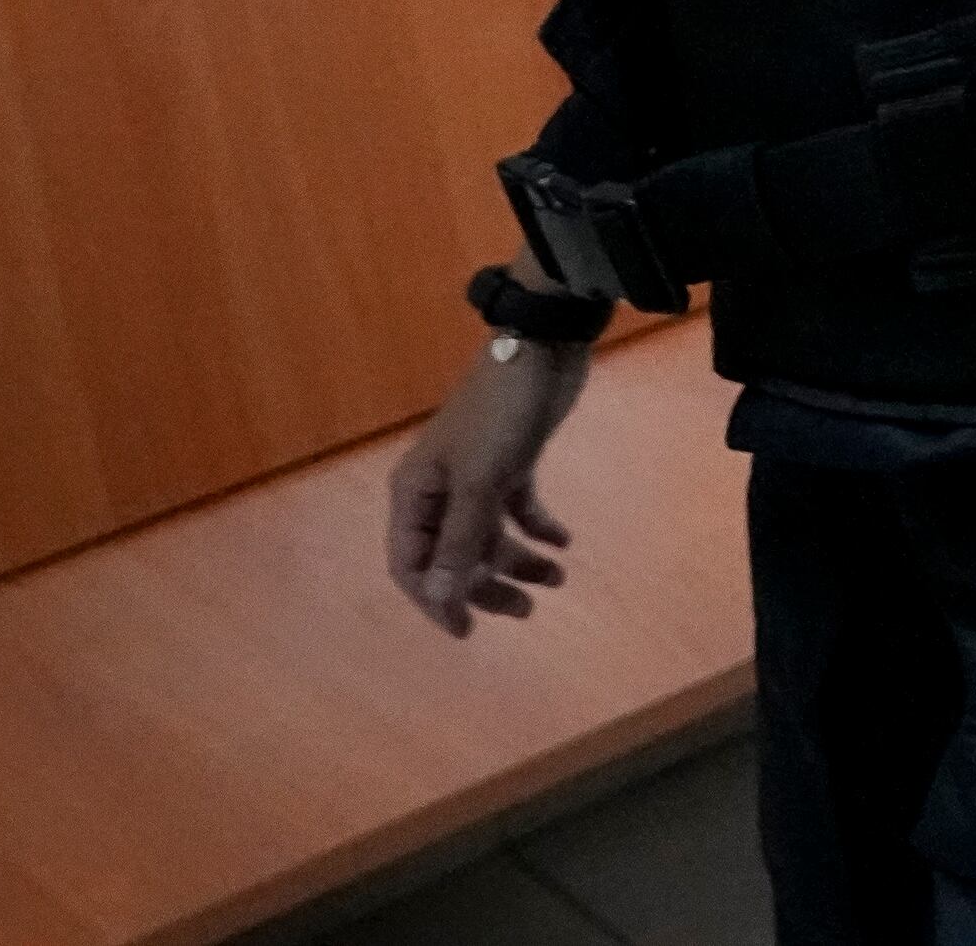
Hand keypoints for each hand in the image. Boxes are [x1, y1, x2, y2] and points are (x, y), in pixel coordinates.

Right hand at [383, 334, 588, 633]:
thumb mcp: (481, 481)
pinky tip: (564, 541)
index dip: (436, 599)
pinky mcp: (512, 460)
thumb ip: (461, 539)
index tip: (468, 629)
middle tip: (527, 610)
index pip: (412, 564)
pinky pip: (518, 508)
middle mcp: (439, 489)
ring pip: (488, 535)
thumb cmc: (502, 413)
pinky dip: (538, 526)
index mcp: (415, 493)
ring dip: (518, 560)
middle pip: (453, 556)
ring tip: (557, 578)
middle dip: (486, 586)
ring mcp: (476, 475)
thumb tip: (438, 596)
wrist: (543, 346)